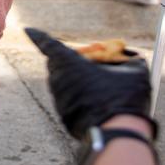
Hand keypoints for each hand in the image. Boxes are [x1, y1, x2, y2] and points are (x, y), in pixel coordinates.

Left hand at [24, 29, 158, 140]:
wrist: (118, 134)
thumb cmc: (125, 98)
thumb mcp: (135, 71)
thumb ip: (129, 58)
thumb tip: (129, 56)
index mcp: (70, 63)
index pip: (48, 44)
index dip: (38, 36)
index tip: (29, 30)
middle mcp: (59, 81)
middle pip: (56, 64)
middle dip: (68, 61)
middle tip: (89, 63)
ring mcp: (59, 100)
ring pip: (63, 84)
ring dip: (76, 81)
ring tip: (100, 88)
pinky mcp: (64, 117)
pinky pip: (69, 101)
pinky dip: (80, 99)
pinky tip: (99, 104)